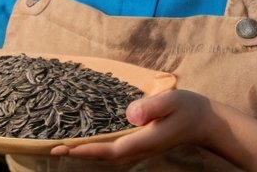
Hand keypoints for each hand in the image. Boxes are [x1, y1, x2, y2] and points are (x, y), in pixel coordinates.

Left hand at [49, 89, 213, 163]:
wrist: (203, 121)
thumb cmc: (187, 108)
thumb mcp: (172, 101)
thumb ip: (152, 107)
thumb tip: (129, 114)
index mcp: (144, 140)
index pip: (110, 150)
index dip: (87, 150)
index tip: (65, 148)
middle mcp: (138, 148)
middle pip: (104, 156)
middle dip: (78, 152)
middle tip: (52, 148)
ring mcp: (139, 148)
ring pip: (107, 154)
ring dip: (85, 151)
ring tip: (62, 145)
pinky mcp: (139, 143)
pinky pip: (113, 148)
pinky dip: (96, 146)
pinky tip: (86, 139)